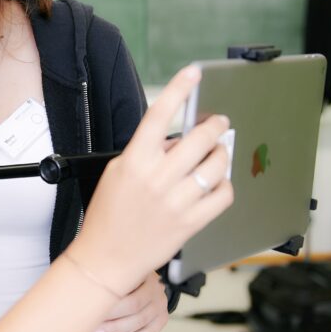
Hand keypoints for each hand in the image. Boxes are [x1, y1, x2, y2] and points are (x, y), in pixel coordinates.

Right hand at [66, 66, 233, 296]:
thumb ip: (145, 153)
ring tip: (217, 154)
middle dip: (215, 126)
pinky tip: (217, 184)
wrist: (105, 258)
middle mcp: (156, 178)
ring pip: (215, 165)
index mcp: (134, 161)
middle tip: (218, 123)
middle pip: (198, 139)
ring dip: (221, 155)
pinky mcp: (190, 222)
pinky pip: (222, 195)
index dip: (178, 90)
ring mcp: (176, 201)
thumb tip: (177, 140)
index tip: (193, 73)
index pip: (158, 115)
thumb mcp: (117, 173)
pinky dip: (224, 186)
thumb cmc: (108, 215)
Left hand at [91, 271, 168, 331]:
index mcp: (141, 271)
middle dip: (111, 317)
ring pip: (140, 321)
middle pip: (134, 305)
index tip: (90, 308)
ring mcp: (160, 303)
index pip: (126, 286)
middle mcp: (154, 287)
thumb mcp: (113, 271)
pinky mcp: (161, 317)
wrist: (139, 281)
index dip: (108, 300)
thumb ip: (104, 278)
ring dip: (117, 330)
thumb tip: (83, 291)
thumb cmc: (120, 278)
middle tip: (92, 324)